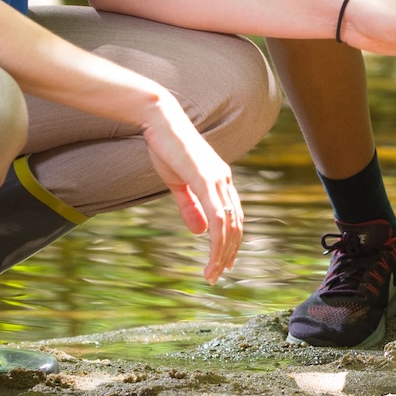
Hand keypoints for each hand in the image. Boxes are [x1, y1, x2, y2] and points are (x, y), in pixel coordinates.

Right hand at [137, 92, 243, 283]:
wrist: (159, 120)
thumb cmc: (166, 147)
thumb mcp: (177, 182)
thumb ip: (189, 206)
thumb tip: (200, 232)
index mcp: (220, 179)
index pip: (234, 216)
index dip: (231, 241)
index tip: (223, 262)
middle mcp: (224, 180)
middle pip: (236, 225)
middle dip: (229, 253)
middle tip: (217, 275)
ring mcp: (218, 179)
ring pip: (229, 225)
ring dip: (223, 253)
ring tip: (213, 273)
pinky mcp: (206, 179)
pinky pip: (218, 216)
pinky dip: (217, 241)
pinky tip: (211, 256)